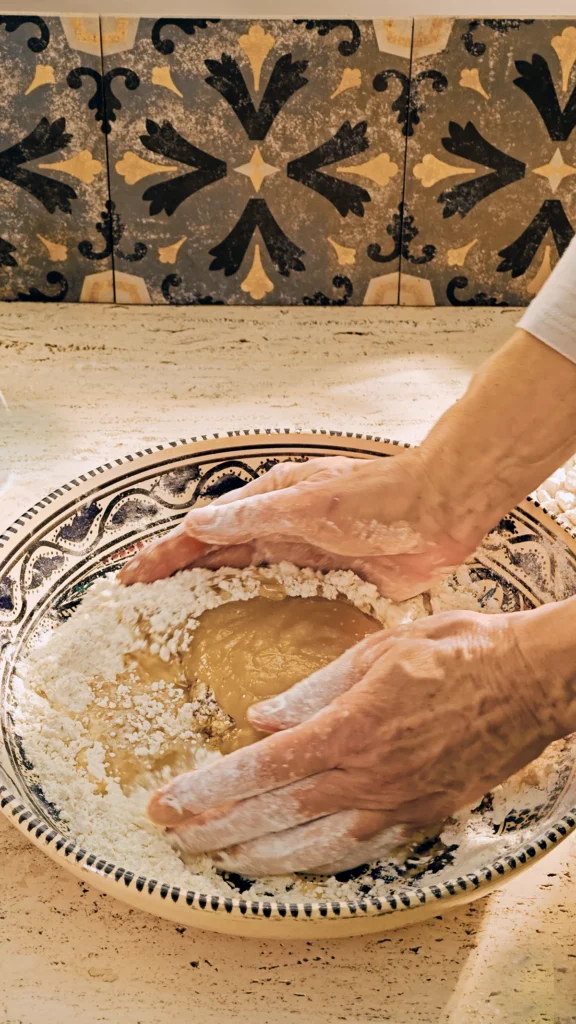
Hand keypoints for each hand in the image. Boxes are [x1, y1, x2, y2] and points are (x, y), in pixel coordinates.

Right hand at [120, 453, 474, 600]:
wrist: (439, 511)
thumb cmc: (377, 497)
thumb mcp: (309, 505)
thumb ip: (254, 516)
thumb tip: (197, 522)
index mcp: (268, 504)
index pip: (202, 532)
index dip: (164, 554)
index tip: (129, 578)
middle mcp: (280, 529)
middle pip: (215, 556)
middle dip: (177, 577)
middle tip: (141, 605)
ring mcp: (304, 556)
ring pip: (244, 579)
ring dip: (211, 596)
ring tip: (178, 623)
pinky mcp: (331, 581)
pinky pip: (284, 601)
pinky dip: (258, 615)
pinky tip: (245, 636)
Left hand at [147, 609, 560, 875]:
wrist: (530, 680)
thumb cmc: (458, 650)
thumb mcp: (379, 650)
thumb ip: (315, 689)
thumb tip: (261, 717)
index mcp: (352, 726)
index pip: (262, 768)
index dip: (209, 789)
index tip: (167, 803)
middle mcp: (370, 774)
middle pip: (278, 815)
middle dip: (218, 830)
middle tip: (176, 838)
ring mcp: (398, 801)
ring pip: (316, 845)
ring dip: (262, 856)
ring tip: (223, 860)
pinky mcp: (424, 814)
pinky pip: (363, 850)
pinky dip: (322, 861)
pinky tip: (298, 862)